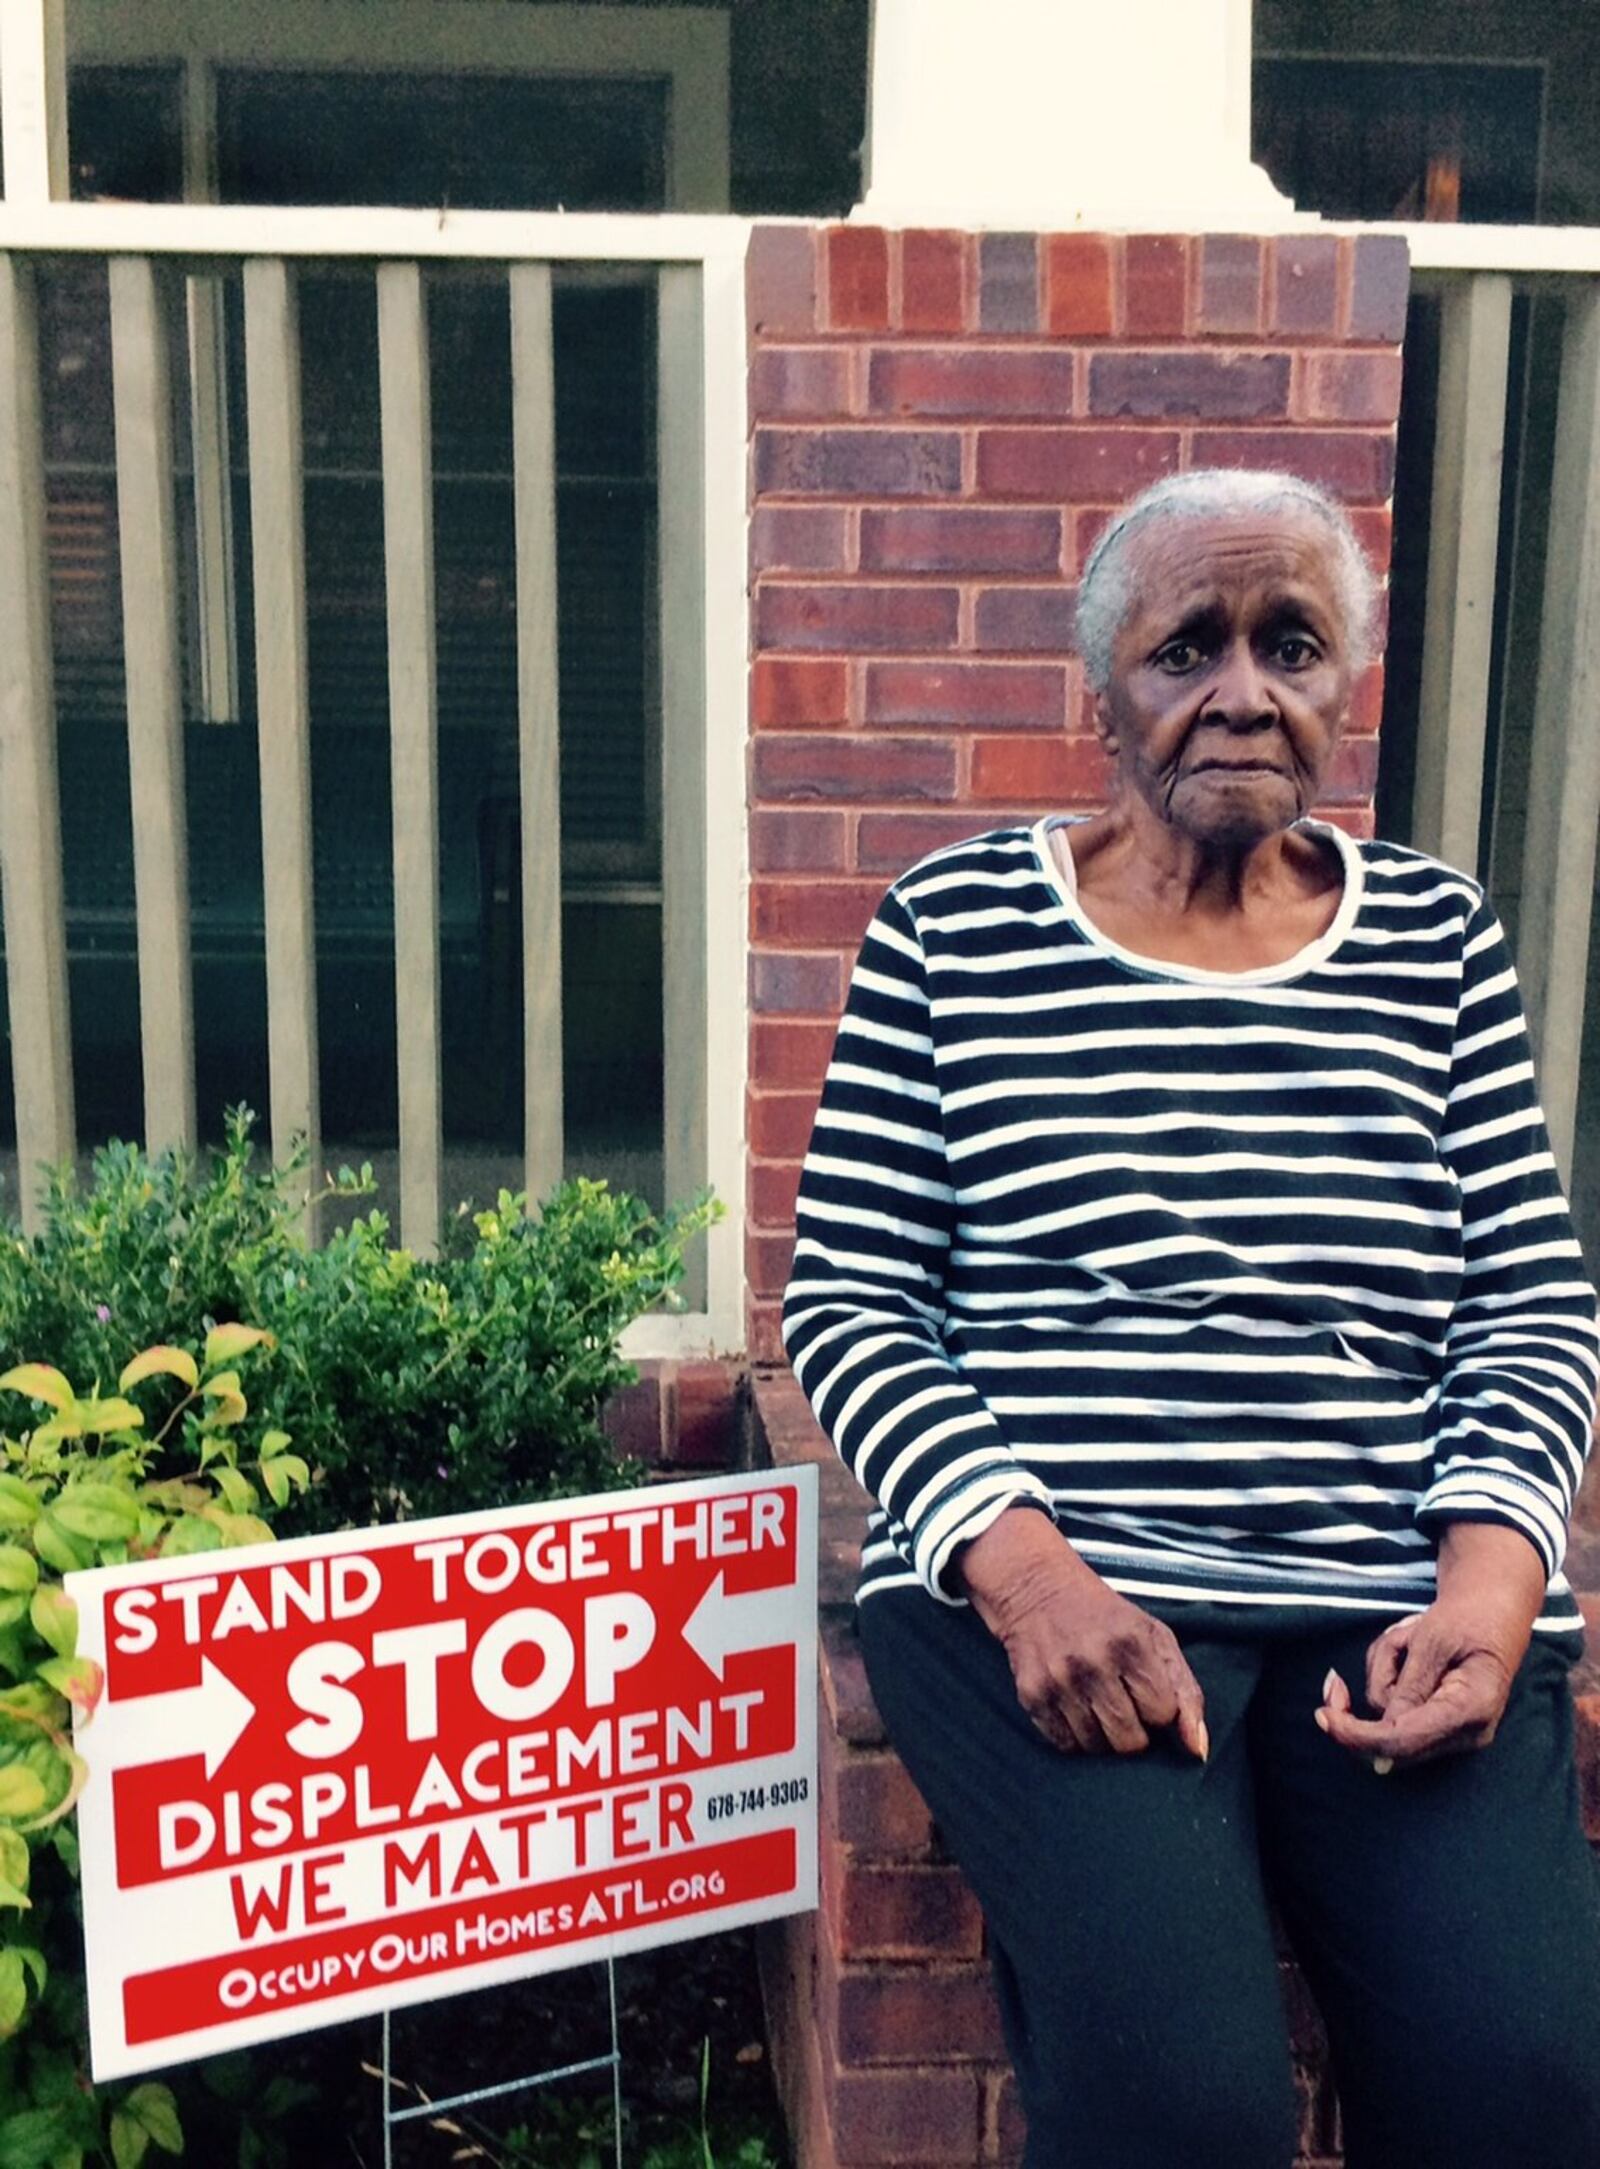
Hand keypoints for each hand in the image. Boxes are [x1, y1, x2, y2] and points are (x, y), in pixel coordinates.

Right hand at [957, 1507, 1207, 1758]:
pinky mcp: (1032, 1694)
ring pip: (1097, 1748)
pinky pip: (1065, 1745)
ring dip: (1104, 1736)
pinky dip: (1075, 1736)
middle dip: (1135, 1731)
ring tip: (1098, 1704)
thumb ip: (1186, 1692)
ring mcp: (1059, 1680)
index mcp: (1131, 1643)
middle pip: (1131, 1741)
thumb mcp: (1154, 1637)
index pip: (1163, 1714)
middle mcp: (1093, 1662)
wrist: (1036, 1589)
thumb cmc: (1105, 1617)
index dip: (1159, 1708)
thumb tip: (1198, 1750)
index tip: (1146, 1690)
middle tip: (1124, 1704)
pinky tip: (1075, 1707)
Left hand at [1316, 1522, 1547, 1769]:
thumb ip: (1409, 1686)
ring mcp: (1452, 1732)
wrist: (1493, 1611)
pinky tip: (1408, 1650)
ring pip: (1388, 1717)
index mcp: (1471, 1709)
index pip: (1404, 1740)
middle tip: (1333, 1681)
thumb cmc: (1467, 1618)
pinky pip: (1394, 1710)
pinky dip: (1389, 1676)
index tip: (1323, 1717)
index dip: (1358, 1735)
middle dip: (1360, 1708)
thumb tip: (1384, 1731)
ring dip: (1383, 1671)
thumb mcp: (1433, 1639)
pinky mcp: (1438, 1724)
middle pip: (1391, 1741)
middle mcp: (1464, 1732)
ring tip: (1408, 1637)